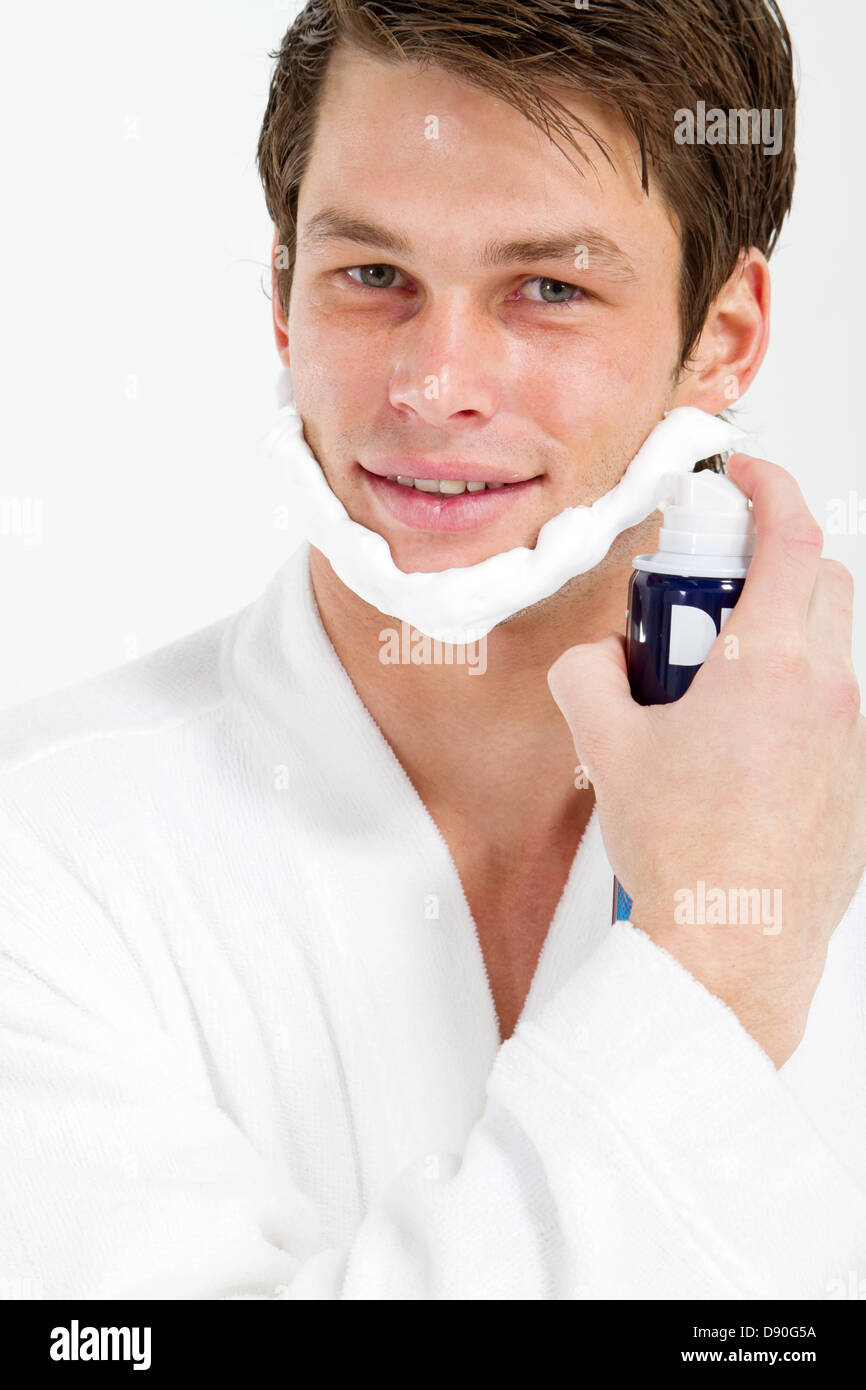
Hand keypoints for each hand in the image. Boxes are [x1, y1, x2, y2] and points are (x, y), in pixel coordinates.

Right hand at [547, 453, 865, 1067]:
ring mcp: (854, 741)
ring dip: (778, 639)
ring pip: (829, 648)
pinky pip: (834, 711)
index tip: (743, 474)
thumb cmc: (682, 857)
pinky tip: (739, 756)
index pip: (791, 537)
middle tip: (705, 599)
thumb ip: (588, 676)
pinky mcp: (860, 784)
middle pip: (823, 582)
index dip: (768, 486)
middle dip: (768, 565)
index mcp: (769, 668)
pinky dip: (793, 701)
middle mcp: (829, 694)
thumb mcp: (605, 749)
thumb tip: (599, 659)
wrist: (730, 953)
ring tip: (711, 694)